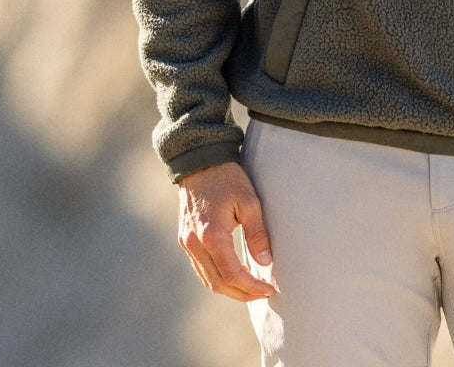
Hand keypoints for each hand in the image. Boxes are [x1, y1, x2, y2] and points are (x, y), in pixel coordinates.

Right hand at [178, 161, 275, 301]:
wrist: (199, 161)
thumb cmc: (227, 178)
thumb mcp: (249, 202)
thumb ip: (257, 234)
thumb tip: (266, 262)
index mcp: (212, 235)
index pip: (232, 274)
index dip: (251, 287)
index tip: (269, 289)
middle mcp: (195, 244)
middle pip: (217, 283)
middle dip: (242, 293)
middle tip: (262, 293)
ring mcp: (186, 243)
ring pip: (207, 279)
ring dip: (229, 288)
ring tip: (251, 287)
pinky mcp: (184, 239)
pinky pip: (200, 268)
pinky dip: (216, 277)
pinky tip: (233, 273)